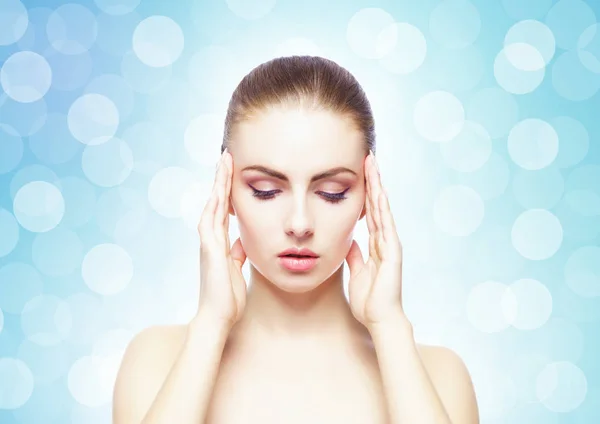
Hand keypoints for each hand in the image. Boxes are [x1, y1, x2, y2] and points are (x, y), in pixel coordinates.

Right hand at [196, 148, 247, 331]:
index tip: (232, 171)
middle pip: (216, 201)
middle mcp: (211, 239)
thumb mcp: (236, 268)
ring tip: (223, 162)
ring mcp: (209, 243)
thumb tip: (242, 240)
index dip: (227, 189)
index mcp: (219, 242)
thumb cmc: (227, 297)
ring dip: (218, 184)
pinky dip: (214, 205)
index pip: (223, 209)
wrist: (218, 317)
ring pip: (212, 206)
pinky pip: (211, 222)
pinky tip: (219, 190)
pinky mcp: (210, 251)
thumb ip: (237, 252)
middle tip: (226, 156)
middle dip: (222, 179)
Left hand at [345, 151, 405, 330]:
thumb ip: (355, 255)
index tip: (361, 172)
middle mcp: (385, 240)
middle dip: (373, 181)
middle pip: (378, 204)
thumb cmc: (369, 299)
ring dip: (378, 186)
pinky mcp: (393, 252)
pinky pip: (387, 225)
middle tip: (368, 157)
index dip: (366, 191)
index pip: (370, 211)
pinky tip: (380, 192)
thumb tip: (349, 241)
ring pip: (384, 209)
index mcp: (376, 244)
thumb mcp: (356, 271)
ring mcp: (391, 244)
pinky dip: (383, 208)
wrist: (380, 319)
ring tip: (373, 164)